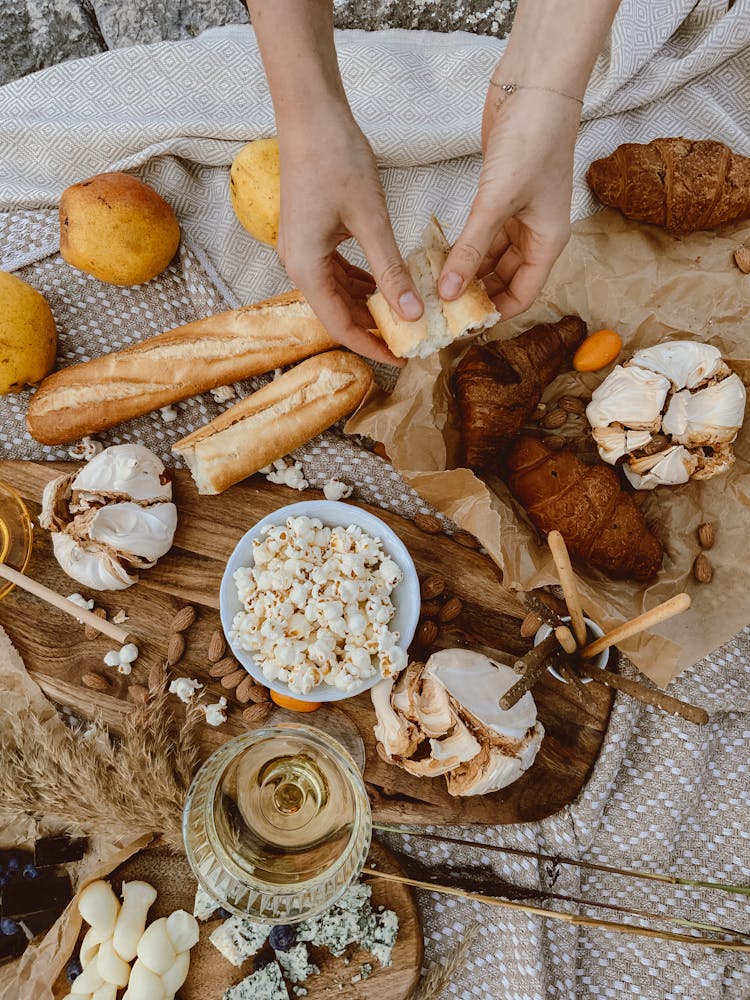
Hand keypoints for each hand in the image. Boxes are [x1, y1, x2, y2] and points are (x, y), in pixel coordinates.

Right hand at [277, 107, 421, 366]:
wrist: (309, 112)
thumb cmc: (335, 158)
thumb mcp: (370, 220)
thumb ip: (390, 271)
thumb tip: (412, 314)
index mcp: (305, 268)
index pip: (340, 326)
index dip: (372, 347)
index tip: (402, 359)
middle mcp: (298, 265)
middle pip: (337, 313)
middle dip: (373, 329)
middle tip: (410, 340)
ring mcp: (303, 249)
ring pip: (338, 293)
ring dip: (368, 306)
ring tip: (404, 317)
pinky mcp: (311, 235)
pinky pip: (337, 272)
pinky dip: (362, 283)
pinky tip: (387, 285)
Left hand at [438, 82, 580, 320]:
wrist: (535, 85)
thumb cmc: (532, 140)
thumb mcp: (497, 202)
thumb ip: (471, 250)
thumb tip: (450, 292)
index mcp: (548, 241)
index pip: (523, 295)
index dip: (495, 312)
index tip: (462, 325)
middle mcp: (535, 233)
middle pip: (504, 280)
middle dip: (475, 294)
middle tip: (440, 308)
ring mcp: (517, 215)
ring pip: (489, 258)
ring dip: (465, 271)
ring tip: (433, 286)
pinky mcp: (499, 198)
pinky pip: (480, 235)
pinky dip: (461, 248)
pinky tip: (438, 257)